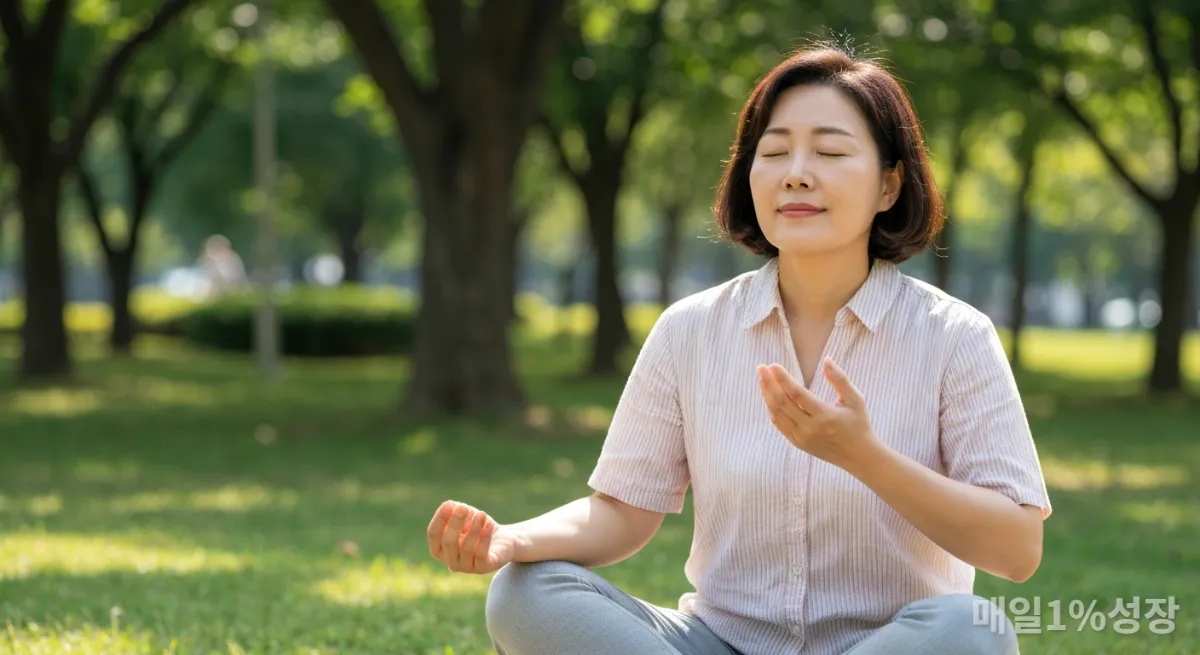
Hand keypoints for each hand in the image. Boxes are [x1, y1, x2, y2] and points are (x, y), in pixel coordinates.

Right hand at [427, 500, 519, 573]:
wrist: (501, 539)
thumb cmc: (477, 526)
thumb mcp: (465, 515)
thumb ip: (455, 510)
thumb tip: (449, 505)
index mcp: (440, 548)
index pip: (433, 535)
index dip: (439, 520)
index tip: (448, 505)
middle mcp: (450, 561)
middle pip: (448, 542)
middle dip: (455, 523)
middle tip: (463, 508)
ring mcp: (466, 567)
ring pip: (466, 549)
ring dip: (473, 529)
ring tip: (482, 515)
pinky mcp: (483, 568)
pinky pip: (481, 554)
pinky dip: (484, 537)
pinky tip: (489, 524)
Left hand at [757, 357, 881, 471]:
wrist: (859, 457)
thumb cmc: (858, 424)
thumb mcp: (855, 399)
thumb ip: (840, 379)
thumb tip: (826, 359)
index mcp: (824, 415)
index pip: (797, 394)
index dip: (783, 378)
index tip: (773, 365)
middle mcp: (810, 428)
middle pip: (782, 403)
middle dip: (769, 383)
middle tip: (761, 368)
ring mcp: (802, 438)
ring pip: (777, 414)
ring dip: (767, 396)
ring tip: (762, 379)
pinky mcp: (798, 444)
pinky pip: (780, 425)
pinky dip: (772, 410)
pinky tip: (769, 397)